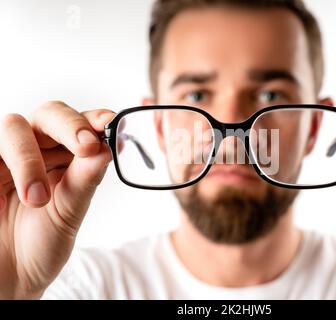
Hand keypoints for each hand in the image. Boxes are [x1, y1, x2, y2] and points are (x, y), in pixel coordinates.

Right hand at [0, 101, 113, 298]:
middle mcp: (35, 149)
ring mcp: (4, 157)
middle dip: (69, 126)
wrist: (10, 278)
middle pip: (49, 115)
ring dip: (29, 158)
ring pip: (13, 128)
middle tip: (85, 147)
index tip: (108, 123)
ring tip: (37, 198)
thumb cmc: (42, 242)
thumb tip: (107, 148)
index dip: (92, 119)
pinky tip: (6, 196)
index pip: (79, 125)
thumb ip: (85, 180)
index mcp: (64, 156)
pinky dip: (0, 167)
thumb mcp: (69, 212)